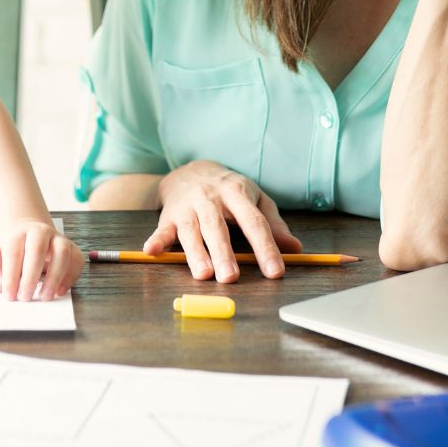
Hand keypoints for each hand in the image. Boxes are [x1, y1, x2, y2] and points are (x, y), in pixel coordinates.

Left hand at [0, 219, 83, 301]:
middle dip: (30, 277)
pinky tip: (59, 292)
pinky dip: (70, 278)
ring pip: (62, 253)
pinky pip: (76, 261)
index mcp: (18, 232)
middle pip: (37, 250)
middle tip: (24, 297)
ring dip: (54, 277)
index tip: (9, 295)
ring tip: (44, 297)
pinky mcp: (73, 249)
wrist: (30, 234)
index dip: (10, 275)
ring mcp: (59, 239)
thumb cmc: (12, 249)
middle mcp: (41, 232)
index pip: (13, 252)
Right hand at [144, 160, 303, 281]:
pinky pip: (162, 229)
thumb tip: (295, 249)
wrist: (192, 170)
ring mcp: (188, 206)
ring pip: (192, 231)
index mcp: (238, 193)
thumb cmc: (230, 191)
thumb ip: (274, 225)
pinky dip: (157, 240)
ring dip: (196, 253)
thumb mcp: (255, 200)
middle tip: (231, 276)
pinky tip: (152, 251)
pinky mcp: (169, 214)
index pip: (254, 222)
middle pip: (218, 228)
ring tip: (203, 274)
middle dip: (224, 253)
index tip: (275, 271)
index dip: (265, 247)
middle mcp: (211, 198)